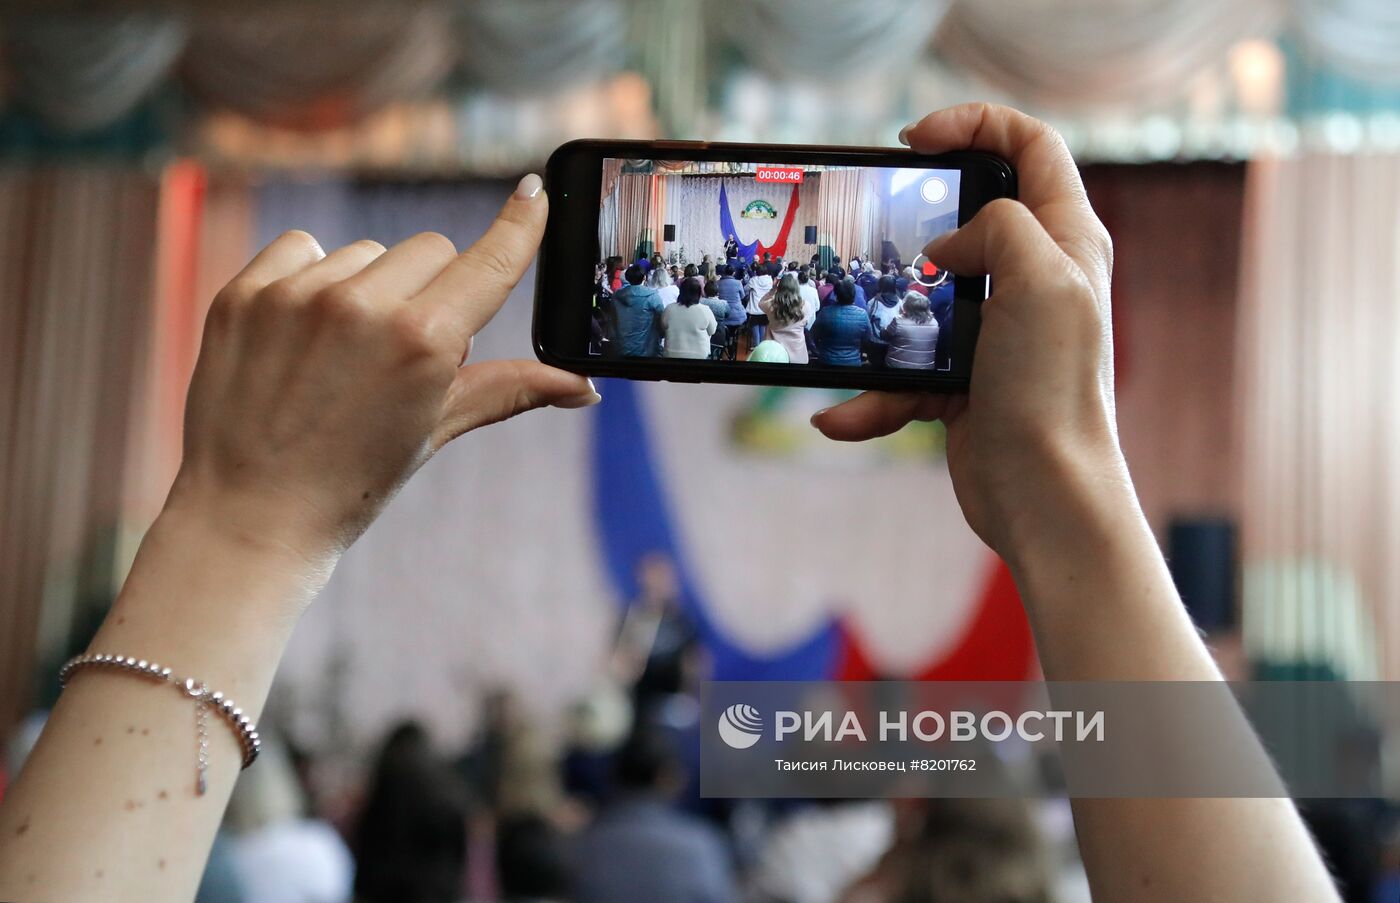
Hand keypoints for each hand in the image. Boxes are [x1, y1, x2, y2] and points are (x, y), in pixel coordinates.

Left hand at [166, 174, 598, 565]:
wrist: (249, 515)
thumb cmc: (352, 481)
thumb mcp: (436, 430)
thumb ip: (510, 390)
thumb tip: (584, 387)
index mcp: (423, 343)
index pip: (489, 261)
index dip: (519, 225)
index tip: (534, 190)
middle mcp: (362, 307)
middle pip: (431, 250)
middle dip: (432, 289)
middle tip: (404, 351)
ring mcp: (297, 296)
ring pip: (365, 253)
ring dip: (368, 288)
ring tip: (341, 355)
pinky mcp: (244, 292)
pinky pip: (301, 248)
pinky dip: (310, 279)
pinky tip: (300, 334)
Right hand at [811, 104, 1121, 556]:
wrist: (1043, 495)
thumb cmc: (1053, 387)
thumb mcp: (1040, 278)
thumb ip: (998, 228)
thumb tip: (950, 245)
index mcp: (1066, 241)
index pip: (1030, 149)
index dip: (975, 125)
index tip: (915, 138)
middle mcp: (1035, 279)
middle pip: (970, 218)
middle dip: (917, 219)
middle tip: (877, 220)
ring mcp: (996, 333)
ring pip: (922, 299)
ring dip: (879, 321)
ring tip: (846, 335)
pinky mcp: (964, 382)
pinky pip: (903, 374)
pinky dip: (870, 396)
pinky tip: (841, 415)